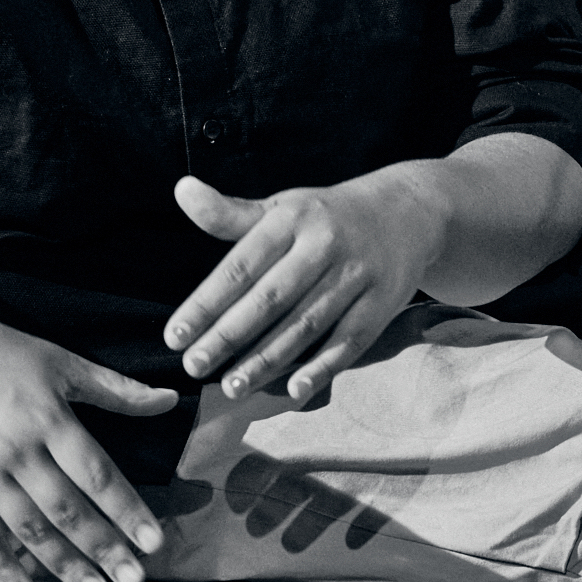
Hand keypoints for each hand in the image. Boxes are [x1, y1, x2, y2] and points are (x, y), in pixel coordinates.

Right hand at [0, 310, 177, 581]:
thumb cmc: (2, 353)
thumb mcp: (62, 361)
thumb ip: (115, 389)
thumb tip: (168, 400)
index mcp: (49, 417)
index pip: (97, 474)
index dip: (127, 510)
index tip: (153, 541)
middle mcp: (18, 449)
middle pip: (67, 509)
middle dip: (103, 547)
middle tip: (133, 580)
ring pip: (29, 529)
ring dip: (64, 565)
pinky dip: (2, 567)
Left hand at [163, 172, 443, 403]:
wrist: (407, 213)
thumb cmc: (326, 216)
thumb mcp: (282, 206)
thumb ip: (230, 213)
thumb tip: (181, 190)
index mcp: (292, 219)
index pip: (241, 266)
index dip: (206, 303)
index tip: (174, 335)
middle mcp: (324, 245)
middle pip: (270, 299)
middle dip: (229, 335)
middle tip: (194, 366)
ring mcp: (356, 276)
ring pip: (305, 325)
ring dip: (267, 359)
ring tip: (231, 385)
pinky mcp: (381, 304)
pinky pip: (347, 341)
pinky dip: (321, 368)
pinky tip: (293, 391)